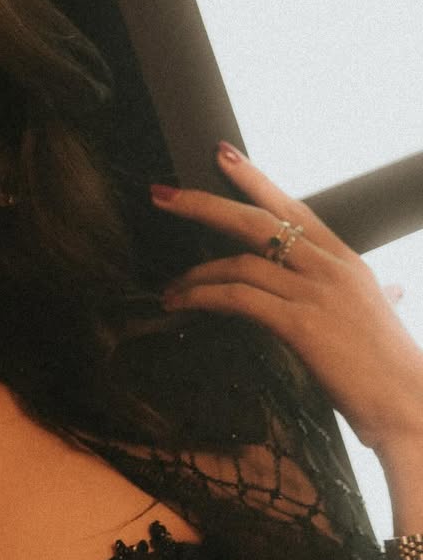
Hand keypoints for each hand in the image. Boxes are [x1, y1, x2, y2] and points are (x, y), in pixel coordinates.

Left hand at [153, 142, 422, 457]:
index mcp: (347, 261)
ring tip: (169, 289)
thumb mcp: (386, 317)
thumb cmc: (393, 368)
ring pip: (240, 262)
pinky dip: (203, 297)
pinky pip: (238, 299)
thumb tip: (395, 293)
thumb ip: (383, 296)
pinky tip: (181, 304)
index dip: (254, 180)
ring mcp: (316, 294)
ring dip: (194, 273)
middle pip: (256, 221)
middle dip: (204, 204)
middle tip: (162, 195)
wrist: (410, 403)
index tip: (222, 155)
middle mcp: (331, 268)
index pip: (293, 208)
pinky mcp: (301, 324)